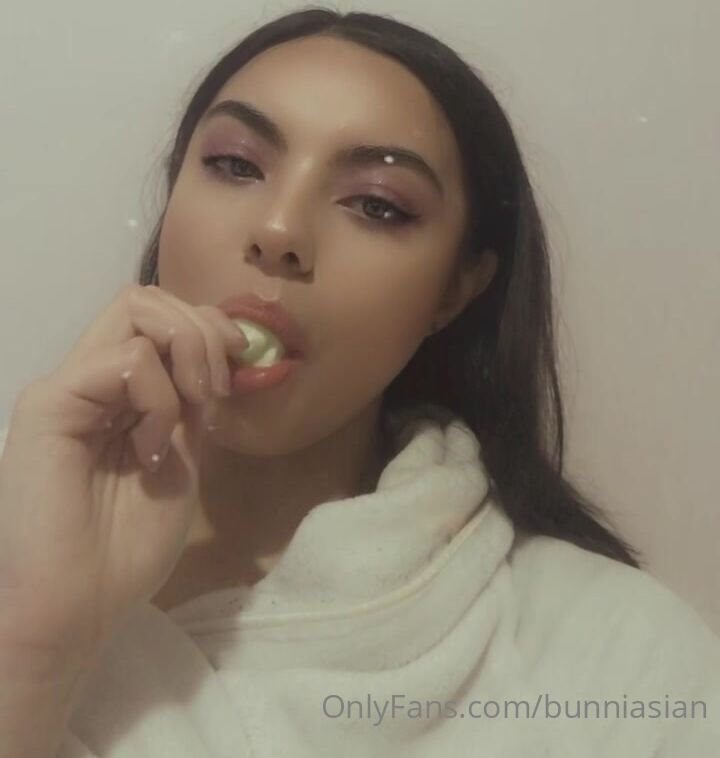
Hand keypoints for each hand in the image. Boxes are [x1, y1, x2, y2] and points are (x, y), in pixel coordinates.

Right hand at [0, 284, 247, 659]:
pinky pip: (127, 361)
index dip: (209, 326)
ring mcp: (68, 387)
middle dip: (203, 332)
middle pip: (148, 298)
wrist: (77, 607)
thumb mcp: (180, 462)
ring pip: (138, 308)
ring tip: (190, 420)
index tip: (238, 366)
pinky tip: (153, 447)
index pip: (161, 316)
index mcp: (118, 392)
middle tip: (214, 395)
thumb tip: (218, 358)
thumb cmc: (126, 548)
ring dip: (189, 357)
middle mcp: (90, 378)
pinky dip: (161, 398)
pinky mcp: (50, 402)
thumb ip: (190, 409)